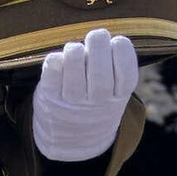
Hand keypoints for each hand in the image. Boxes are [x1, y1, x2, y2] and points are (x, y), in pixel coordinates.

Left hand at [32, 27, 139, 162]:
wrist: (72, 140)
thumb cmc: (96, 100)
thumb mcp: (114, 92)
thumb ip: (114, 67)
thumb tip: (106, 37)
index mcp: (117, 97)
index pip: (126, 75)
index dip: (123, 52)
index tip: (118, 41)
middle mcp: (97, 102)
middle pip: (100, 75)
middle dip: (98, 47)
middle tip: (97, 35)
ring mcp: (72, 101)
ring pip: (74, 74)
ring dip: (75, 52)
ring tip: (75, 48)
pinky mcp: (49, 97)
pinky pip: (51, 77)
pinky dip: (54, 62)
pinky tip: (58, 58)